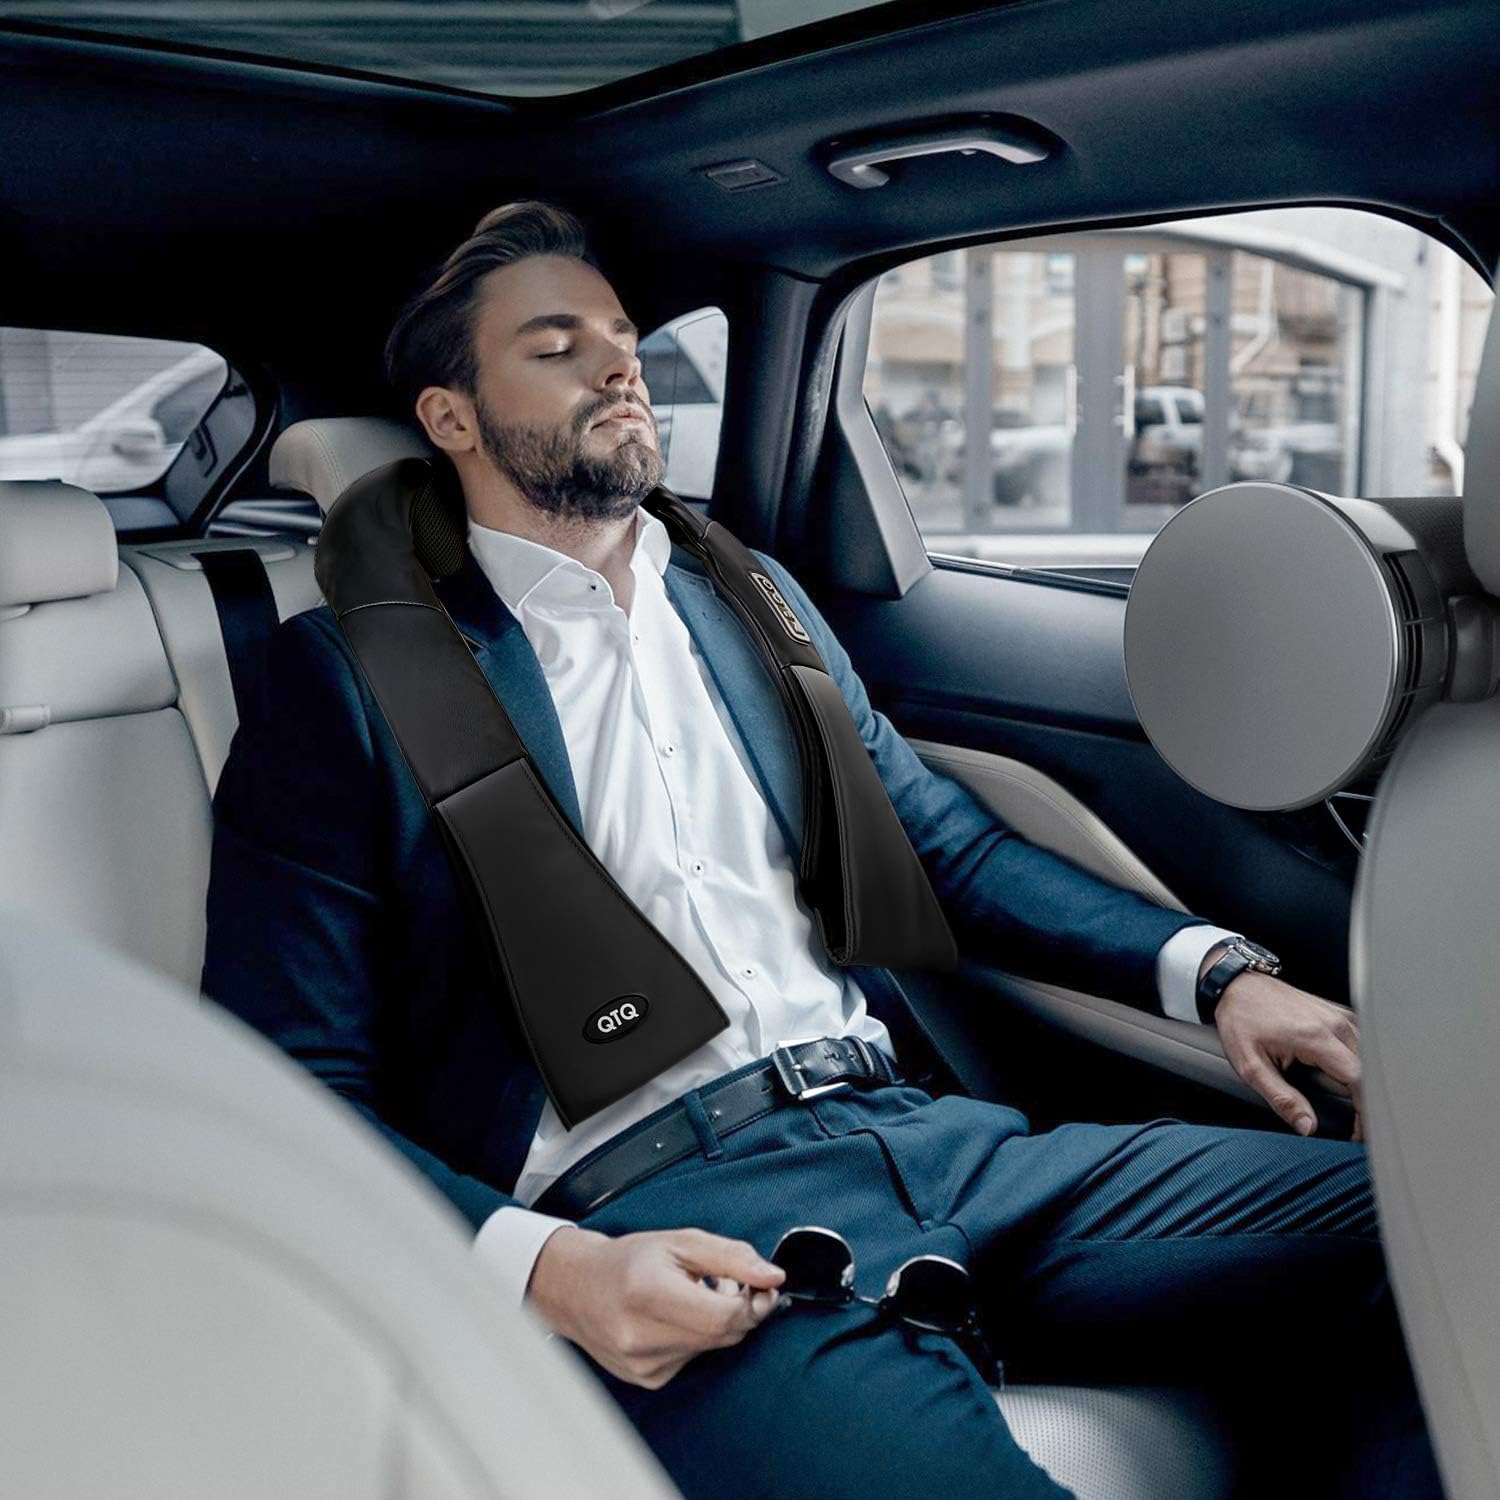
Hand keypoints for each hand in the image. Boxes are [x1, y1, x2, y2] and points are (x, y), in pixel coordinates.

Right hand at [526, 1224, 784, 1388]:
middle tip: (730, 1283)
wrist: (577, 1289)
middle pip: (723, 1334)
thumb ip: (732, 1256)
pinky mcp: (648, 1380)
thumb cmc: (630, 1260)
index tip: (758, 1284)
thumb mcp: (681, 1241)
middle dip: (739, 1309)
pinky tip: (678, 1318)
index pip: (724, 1315)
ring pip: (712, 1348)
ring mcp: (643, 1365)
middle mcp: (642, 1336)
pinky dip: (698, 1339)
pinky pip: (695, 1359)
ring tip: (695, 1296)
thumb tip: (774, 1276)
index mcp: (648, 1293)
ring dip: (718, 1323)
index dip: (752, 1301)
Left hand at [1209, 959, 1363, 1141]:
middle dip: (1368, 1103)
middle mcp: (1335, 1024)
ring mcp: (1339, 1016)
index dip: (1365, 1111)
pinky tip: (1347, 1079)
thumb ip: (1281, 1098)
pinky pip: (1361, 1043)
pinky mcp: (1337, 1013)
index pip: (1360, 1080)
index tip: (1360, 1132)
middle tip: (1357, 1126)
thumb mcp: (1250, 1065)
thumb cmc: (1241, 1019)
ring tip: (1353, 1107)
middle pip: (1370, 1071)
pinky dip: (1360, 1065)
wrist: (1238, 985)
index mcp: (1316, 1038)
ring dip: (1366, 1084)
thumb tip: (1307, 1126)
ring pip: (1370, 1058)